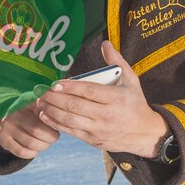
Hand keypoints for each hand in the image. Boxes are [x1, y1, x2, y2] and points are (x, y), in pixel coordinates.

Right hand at [0, 100, 60, 159]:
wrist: (6, 115)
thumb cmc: (30, 110)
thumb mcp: (38, 104)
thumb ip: (50, 107)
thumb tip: (65, 114)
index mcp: (25, 103)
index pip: (44, 116)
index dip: (53, 126)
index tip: (57, 128)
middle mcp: (14, 114)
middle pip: (36, 130)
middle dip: (50, 138)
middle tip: (53, 137)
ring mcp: (7, 127)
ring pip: (30, 144)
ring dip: (42, 146)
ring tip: (45, 143)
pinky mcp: (3, 139)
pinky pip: (21, 152)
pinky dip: (32, 153)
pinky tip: (35, 149)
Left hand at [36, 41, 167, 157]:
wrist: (144, 133)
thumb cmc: (135, 103)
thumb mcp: (131, 80)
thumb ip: (117, 61)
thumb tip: (104, 43)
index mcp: (117, 99)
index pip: (90, 91)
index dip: (71, 87)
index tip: (56, 83)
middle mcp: (108, 115)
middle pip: (76, 106)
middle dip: (56, 99)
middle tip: (42, 91)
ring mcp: (100, 130)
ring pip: (71, 121)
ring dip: (52, 111)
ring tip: (40, 102)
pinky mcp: (94, 140)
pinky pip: (72, 132)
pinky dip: (56, 124)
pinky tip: (46, 115)